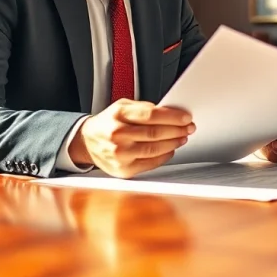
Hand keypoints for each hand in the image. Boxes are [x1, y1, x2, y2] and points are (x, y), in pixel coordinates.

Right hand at [69, 99, 194, 177]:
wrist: (87, 142)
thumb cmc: (109, 122)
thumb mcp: (122, 107)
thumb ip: (144, 109)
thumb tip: (171, 113)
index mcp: (118, 115)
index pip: (151, 115)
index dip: (172, 116)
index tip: (186, 117)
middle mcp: (117, 135)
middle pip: (155, 133)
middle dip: (177, 130)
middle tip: (189, 127)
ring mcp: (120, 154)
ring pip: (155, 149)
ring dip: (173, 143)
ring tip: (182, 137)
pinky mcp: (123, 170)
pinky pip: (150, 163)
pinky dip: (164, 156)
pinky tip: (170, 150)